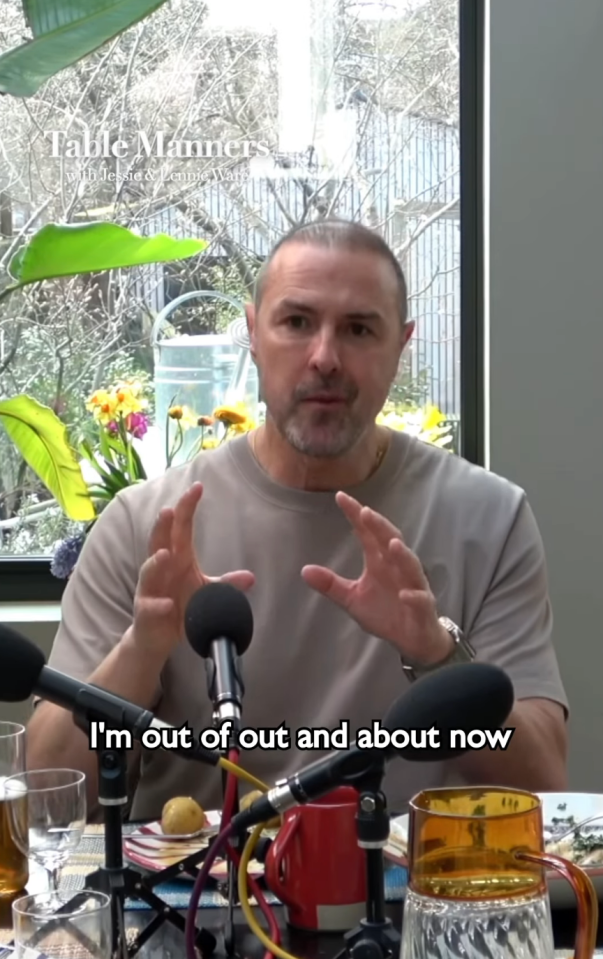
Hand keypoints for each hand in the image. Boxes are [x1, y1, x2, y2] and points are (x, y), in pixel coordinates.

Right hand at [129, 482, 254, 658]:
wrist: (156, 637)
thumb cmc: (179, 606)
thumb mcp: (206, 593)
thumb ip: (225, 584)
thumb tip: (250, 577)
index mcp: (177, 559)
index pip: (181, 528)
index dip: (187, 508)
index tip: (197, 487)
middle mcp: (161, 569)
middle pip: (159, 542)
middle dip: (162, 526)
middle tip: (168, 510)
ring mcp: (150, 590)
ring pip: (149, 572)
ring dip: (156, 563)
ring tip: (165, 554)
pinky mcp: (145, 612)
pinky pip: (150, 607)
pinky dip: (157, 605)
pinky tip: (166, 604)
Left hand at [301, 491, 450, 664]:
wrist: (413, 638)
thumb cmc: (385, 612)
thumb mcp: (352, 599)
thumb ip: (331, 584)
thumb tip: (304, 570)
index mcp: (379, 561)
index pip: (367, 533)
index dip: (356, 515)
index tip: (340, 497)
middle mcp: (397, 567)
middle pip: (390, 541)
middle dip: (379, 526)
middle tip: (365, 512)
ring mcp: (413, 585)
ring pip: (410, 565)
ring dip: (402, 554)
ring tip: (392, 543)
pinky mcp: (423, 607)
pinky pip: (420, 599)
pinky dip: (414, 596)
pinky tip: (405, 594)